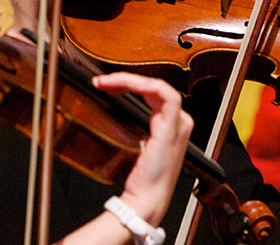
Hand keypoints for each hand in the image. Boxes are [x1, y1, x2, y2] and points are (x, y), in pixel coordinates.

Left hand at [92, 73, 192, 224]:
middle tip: (100, 81)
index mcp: (170, 122)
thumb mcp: (134, 142)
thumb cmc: (141, 177)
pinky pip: (168, 98)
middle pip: (153, 86)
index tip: (105, 85)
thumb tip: (113, 104)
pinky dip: (151, 87)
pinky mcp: (173, 129)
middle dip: (124, 79)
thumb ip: (132, 123)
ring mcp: (179, 124)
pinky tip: (133, 85)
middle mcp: (179, 121)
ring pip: (158, 87)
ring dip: (131, 80)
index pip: (150, 91)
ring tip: (107, 82)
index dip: (127, 83)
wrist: (146, 199)